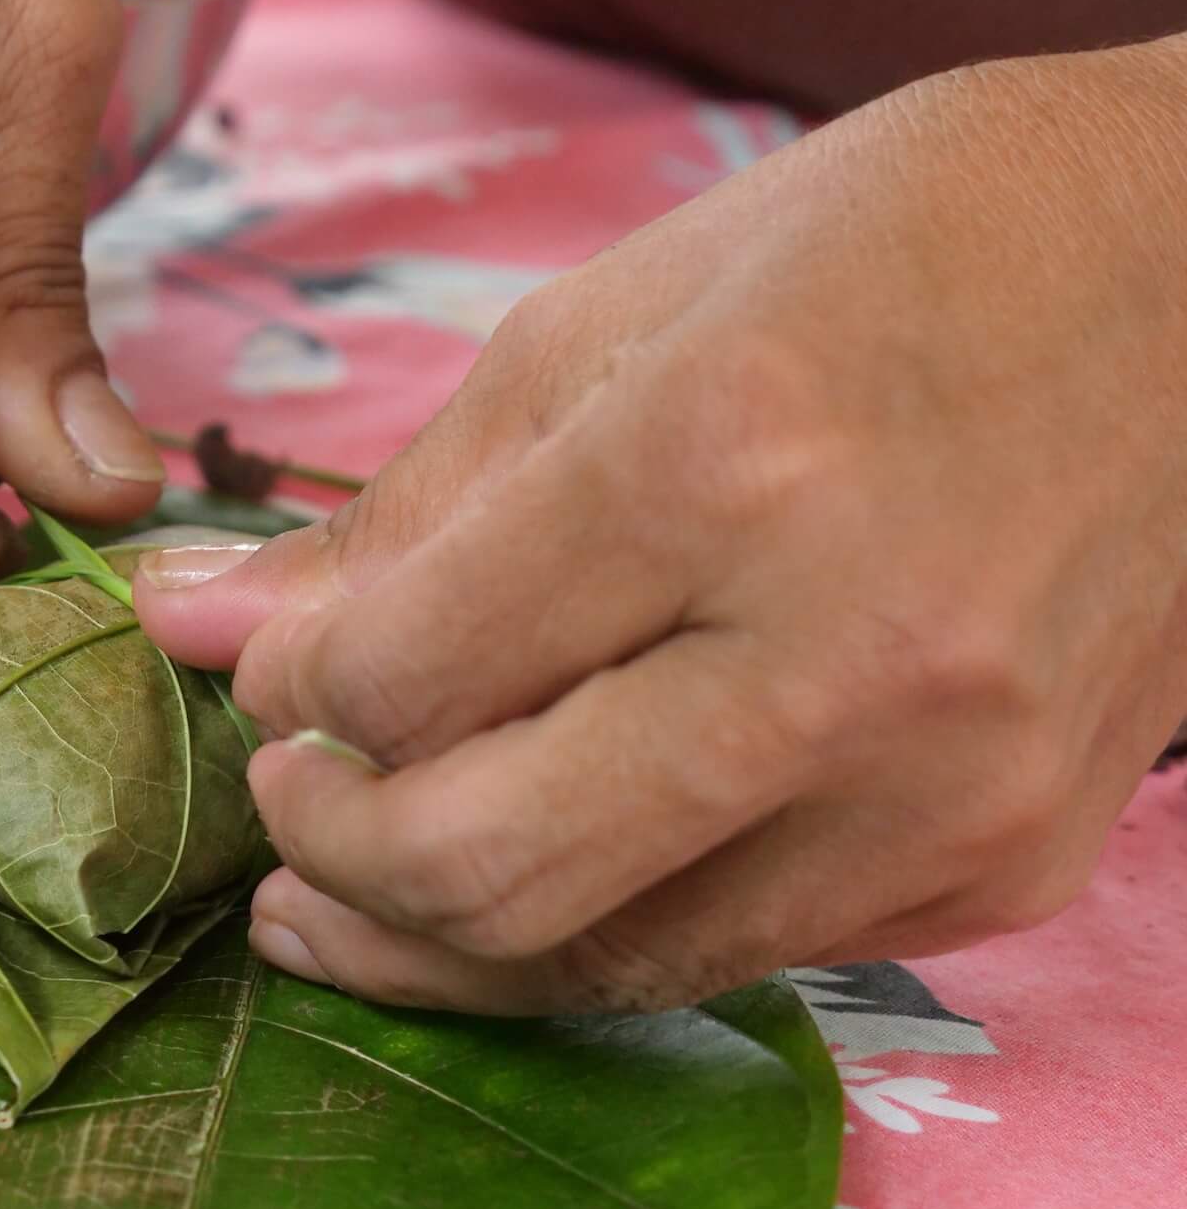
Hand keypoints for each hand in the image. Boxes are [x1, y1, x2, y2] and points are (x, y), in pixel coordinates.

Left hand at [135, 41, 1186, 1013]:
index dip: (290, 690)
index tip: (272, 665)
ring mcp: (941, 792)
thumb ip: (400, 506)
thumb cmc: (911, 246)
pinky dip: (594, 932)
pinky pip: (731, 956)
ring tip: (345, 890)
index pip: (407, 675)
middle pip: (483, 866)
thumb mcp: (617, 317)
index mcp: (722, 462)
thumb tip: (210, 624)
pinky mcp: (998, 868)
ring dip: (432, 940)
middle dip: (328, 851)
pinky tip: (531, 871)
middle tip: (278, 801)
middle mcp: (842, 658)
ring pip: (601, 962)